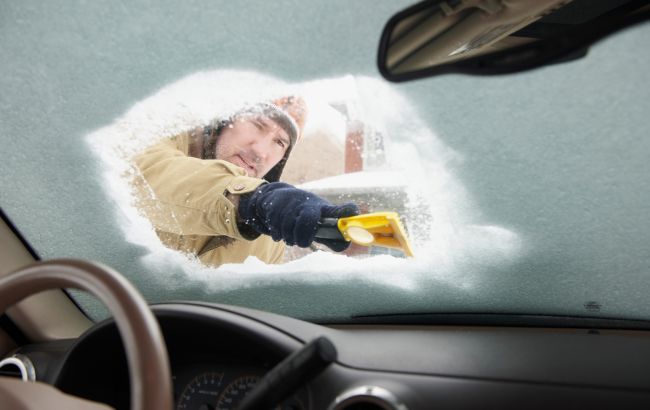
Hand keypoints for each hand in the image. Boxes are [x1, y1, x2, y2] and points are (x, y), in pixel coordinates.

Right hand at [238, 182, 358, 250]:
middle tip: (302, 243)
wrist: (279, 198)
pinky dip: (279, 234)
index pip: (338, 210)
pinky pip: (277, 227)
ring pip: (289, 227)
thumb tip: (343, 246)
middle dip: (303, 236)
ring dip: (289, 238)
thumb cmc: (306, 215)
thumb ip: (331, 237)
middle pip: (308, 220)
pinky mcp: (276, 205)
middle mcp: (309, 203)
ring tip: (291, 237)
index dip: (346, 212)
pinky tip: (281, 232)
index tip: (352, 213)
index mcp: (324, 209)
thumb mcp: (319, 222)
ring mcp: (292, 203)